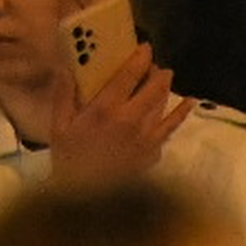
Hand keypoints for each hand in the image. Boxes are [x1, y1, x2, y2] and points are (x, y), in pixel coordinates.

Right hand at [42, 44, 189, 189]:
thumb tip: (67, 67)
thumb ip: (64, 95)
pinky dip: (179, 115)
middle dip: (158, 73)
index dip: (140, 58)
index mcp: (106, 109)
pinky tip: (187, 106)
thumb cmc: (69, 160)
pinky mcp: (153, 154)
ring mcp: (146, 138)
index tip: (145, 47)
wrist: (87, 199)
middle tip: (156, 65)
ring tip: (169, 80)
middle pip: (154, 89)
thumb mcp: (59, 126)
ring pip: (165, 107)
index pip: (128, 75)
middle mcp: (131, 120)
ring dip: (168, 90)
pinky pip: (169, 130)